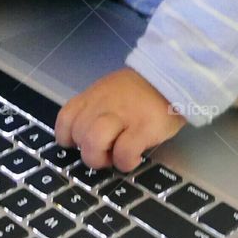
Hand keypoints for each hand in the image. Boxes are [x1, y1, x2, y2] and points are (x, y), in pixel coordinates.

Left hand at [54, 67, 187, 171]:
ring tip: (116, 156)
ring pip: (93, 142)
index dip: (68, 137)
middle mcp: (102, 104)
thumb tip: (85, 137)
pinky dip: (126, 162)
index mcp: (92, 96)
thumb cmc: (140, 90)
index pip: (65, 119)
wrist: (172, 75)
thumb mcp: (109, 92)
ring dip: (102, 158)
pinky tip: (135, 156)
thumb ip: (95, 109)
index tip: (81, 144)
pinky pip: (124, 153)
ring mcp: (122, 115)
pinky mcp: (143, 127)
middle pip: (78, 135)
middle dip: (89, 151)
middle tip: (106, 151)